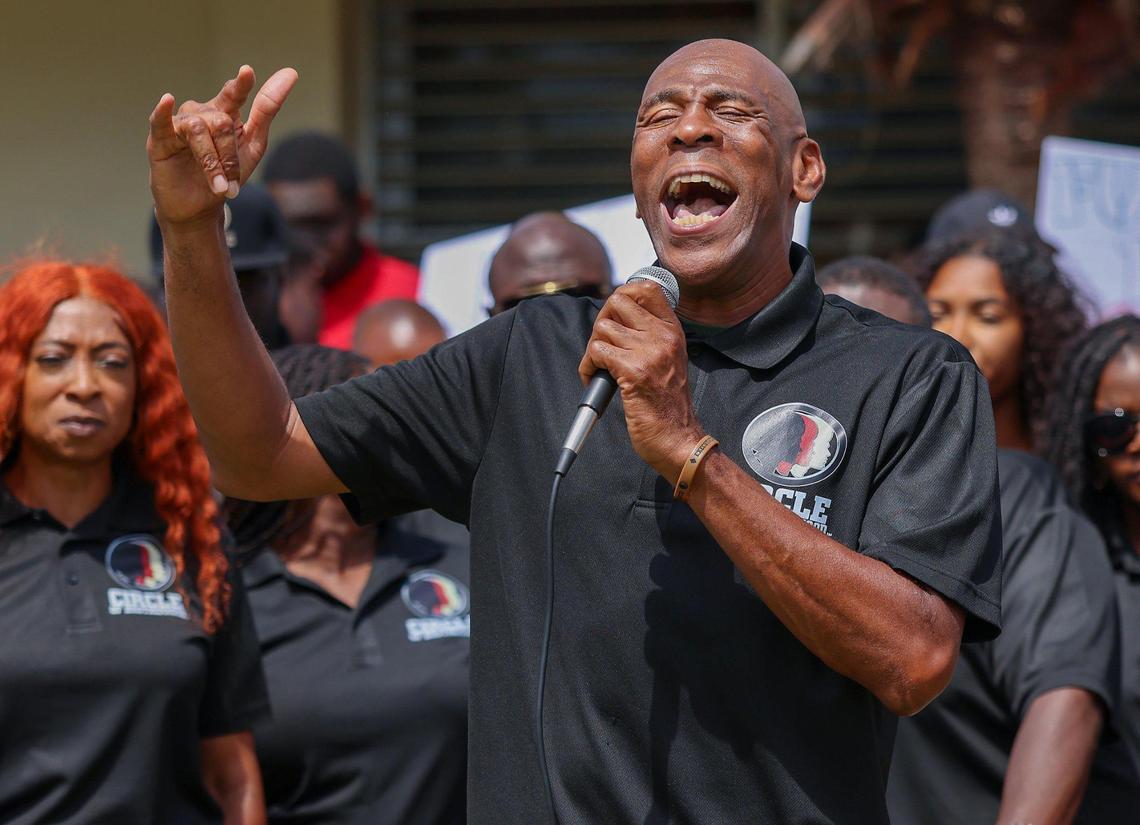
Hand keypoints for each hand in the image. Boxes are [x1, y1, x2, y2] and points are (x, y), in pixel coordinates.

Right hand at [147, 65, 297, 226]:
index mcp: (223, 113)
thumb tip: (290, 72)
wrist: (200, 209)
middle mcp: (200, 114)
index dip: (241, 85)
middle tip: (231, 183)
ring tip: (218, 186)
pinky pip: (160, 121)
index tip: (248, 73)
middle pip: (221, 123)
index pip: (233, 93)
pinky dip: (163, 111)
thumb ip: (267, 110)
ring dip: (211, 163)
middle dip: (229, 156)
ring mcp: (179, 125)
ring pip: (199, 130)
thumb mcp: (253, 144)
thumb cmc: (226, 174)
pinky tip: (167, 101)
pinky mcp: (159, 140)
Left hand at [577, 281, 703, 478]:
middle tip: (602, 346)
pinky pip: (597, 352)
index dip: (622, 295)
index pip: (646, 288)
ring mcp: (650, 352)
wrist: (678, 440)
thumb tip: (615, 319)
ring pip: (602, 328)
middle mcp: (664, 336)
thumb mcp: (668, 360)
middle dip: (601, 322)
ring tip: (599, 369)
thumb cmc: (668, 405)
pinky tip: (595, 379)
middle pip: (618, 301)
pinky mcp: (634, 371)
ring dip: (592, 350)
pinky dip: (588, 366)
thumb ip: (649, 337)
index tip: (614, 318)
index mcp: (673, 331)